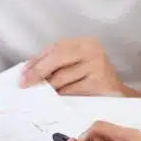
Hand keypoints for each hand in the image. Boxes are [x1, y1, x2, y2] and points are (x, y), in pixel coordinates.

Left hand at [22, 38, 138, 96]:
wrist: (116, 94)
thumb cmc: (91, 78)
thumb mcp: (76, 64)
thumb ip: (56, 63)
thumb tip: (28, 71)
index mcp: (85, 42)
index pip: (56, 47)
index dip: (37, 60)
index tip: (23, 72)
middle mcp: (93, 50)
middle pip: (58, 57)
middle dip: (38, 71)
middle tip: (25, 83)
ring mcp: (97, 66)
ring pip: (62, 77)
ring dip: (48, 86)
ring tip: (38, 92)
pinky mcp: (99, 84)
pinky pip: (71, 90)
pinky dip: (60, 95)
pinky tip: (54, 98)